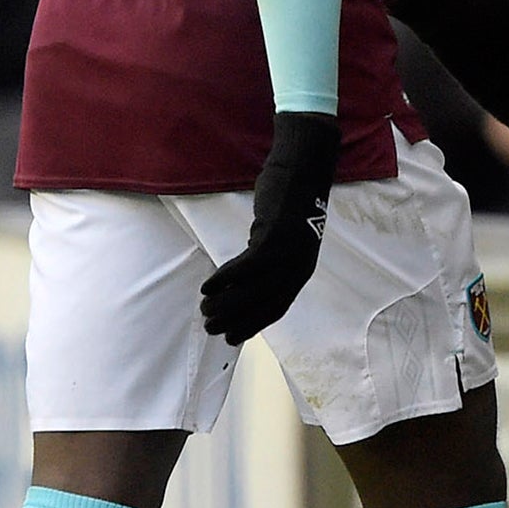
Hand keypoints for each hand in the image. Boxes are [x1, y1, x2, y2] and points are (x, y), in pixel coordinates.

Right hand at [200, 112, 339, 344]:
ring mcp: (288, 253)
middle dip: (234, 320)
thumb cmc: (290, 204)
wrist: (303, 170)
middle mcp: (298, 266)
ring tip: (204, 308)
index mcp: (302, 270)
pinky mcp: (275, 238)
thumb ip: (271, 261)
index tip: (233, 337)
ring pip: (253, 290)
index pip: (277, 308)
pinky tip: (208, 286)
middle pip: (263, 304)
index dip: (253, 325)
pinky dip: (226, 279)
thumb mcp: (285, 240)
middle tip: (210, 326)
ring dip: (225, 303)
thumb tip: (245, 282)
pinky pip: (246, 267)